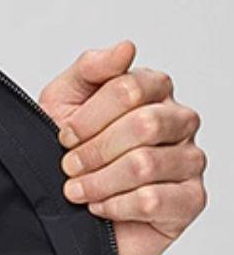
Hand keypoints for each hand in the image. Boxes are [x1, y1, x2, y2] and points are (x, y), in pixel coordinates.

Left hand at [38, 38, 206, 254]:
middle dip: (95, 149)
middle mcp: (179, 121)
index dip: (89, 115)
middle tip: (70, 165)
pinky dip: (117, 204)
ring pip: (146, 164)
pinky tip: (101, 206)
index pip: (129, 87)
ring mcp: (190, 160)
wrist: (71, 206)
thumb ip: (92, 68)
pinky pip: (155, 200)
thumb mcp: (65, 100)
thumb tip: (126, 48)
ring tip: (79, 189)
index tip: (65, 134)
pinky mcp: (190, 200)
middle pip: (144, 124)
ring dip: (101, 180)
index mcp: (153, 90)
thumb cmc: (73, 149)